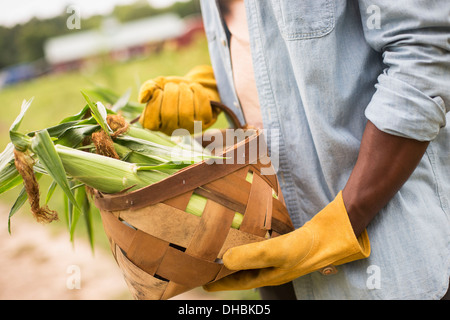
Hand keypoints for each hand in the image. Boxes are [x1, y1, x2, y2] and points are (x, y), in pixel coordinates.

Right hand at [138, 65, 220, 134]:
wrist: (192, 88)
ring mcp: (189, 128)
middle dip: (171, 93)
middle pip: (169, 114)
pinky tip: (194, 88)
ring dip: (184, 92)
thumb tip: (142, 99)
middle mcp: (172, 131)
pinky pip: (202, 109)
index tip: (159, 91)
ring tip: (183, 86)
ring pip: (186, 113)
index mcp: (156, 125)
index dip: (155, 102)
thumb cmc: (172, 89)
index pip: (151, 120)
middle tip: (172, 86)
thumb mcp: (158, 85)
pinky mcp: (204, 122)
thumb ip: (148, 89)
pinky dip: (198, 93)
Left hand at [204, 191, 369, 291]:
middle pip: (242, 274)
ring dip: (235, 259)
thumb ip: (251, 256)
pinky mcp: (284, 246)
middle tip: (206, 266)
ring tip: (220, 252)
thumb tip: (223, 261)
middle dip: (224, 272)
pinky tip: (245, 237)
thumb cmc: (307, 247)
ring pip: (250, 262)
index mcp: (268, 276)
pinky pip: (260, 249)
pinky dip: (248, 246)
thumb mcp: (277, 252)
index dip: (220, 283)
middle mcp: (272, 270)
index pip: (237, 282)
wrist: (334, 234)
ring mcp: (279, 259)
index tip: (201, 283)